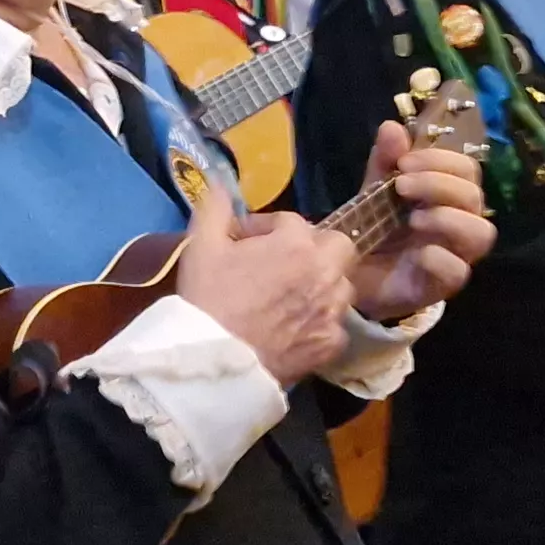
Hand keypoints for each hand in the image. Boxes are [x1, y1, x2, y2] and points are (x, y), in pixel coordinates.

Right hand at [172, 175, 352, 387]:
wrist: (214, 360)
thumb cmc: (207, 298)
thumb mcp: (201, 245)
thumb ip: (214, 208)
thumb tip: (220, 183)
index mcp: (296, 243)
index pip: (293, 221)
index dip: (267, 228)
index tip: (247, 241)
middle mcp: (324, 272)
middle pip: (339, 246)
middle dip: (318, 248)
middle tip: (287, 263)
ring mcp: (332, 310)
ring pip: (343, 286)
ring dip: (323, 285)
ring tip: (293, 297)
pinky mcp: (332, 344)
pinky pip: (337, 325)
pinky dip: (321, 324)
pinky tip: (298, 329)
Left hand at [344, 122, 492, 324]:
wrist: (352, 274)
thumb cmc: (375, 227)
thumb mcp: (375, 189)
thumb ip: (385, 161)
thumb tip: (392, 127)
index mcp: (448, 195)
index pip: (467, 169)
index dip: (440, 160)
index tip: (403, 162)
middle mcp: (460, 222)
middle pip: (474, 196)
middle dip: (438, 184)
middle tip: (401, 186)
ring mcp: (456, 254)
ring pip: (481, 232)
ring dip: (447, 219)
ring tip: (412, 219)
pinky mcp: (444, 284)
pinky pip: (459, 270)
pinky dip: (439, 257)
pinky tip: (416, 254)